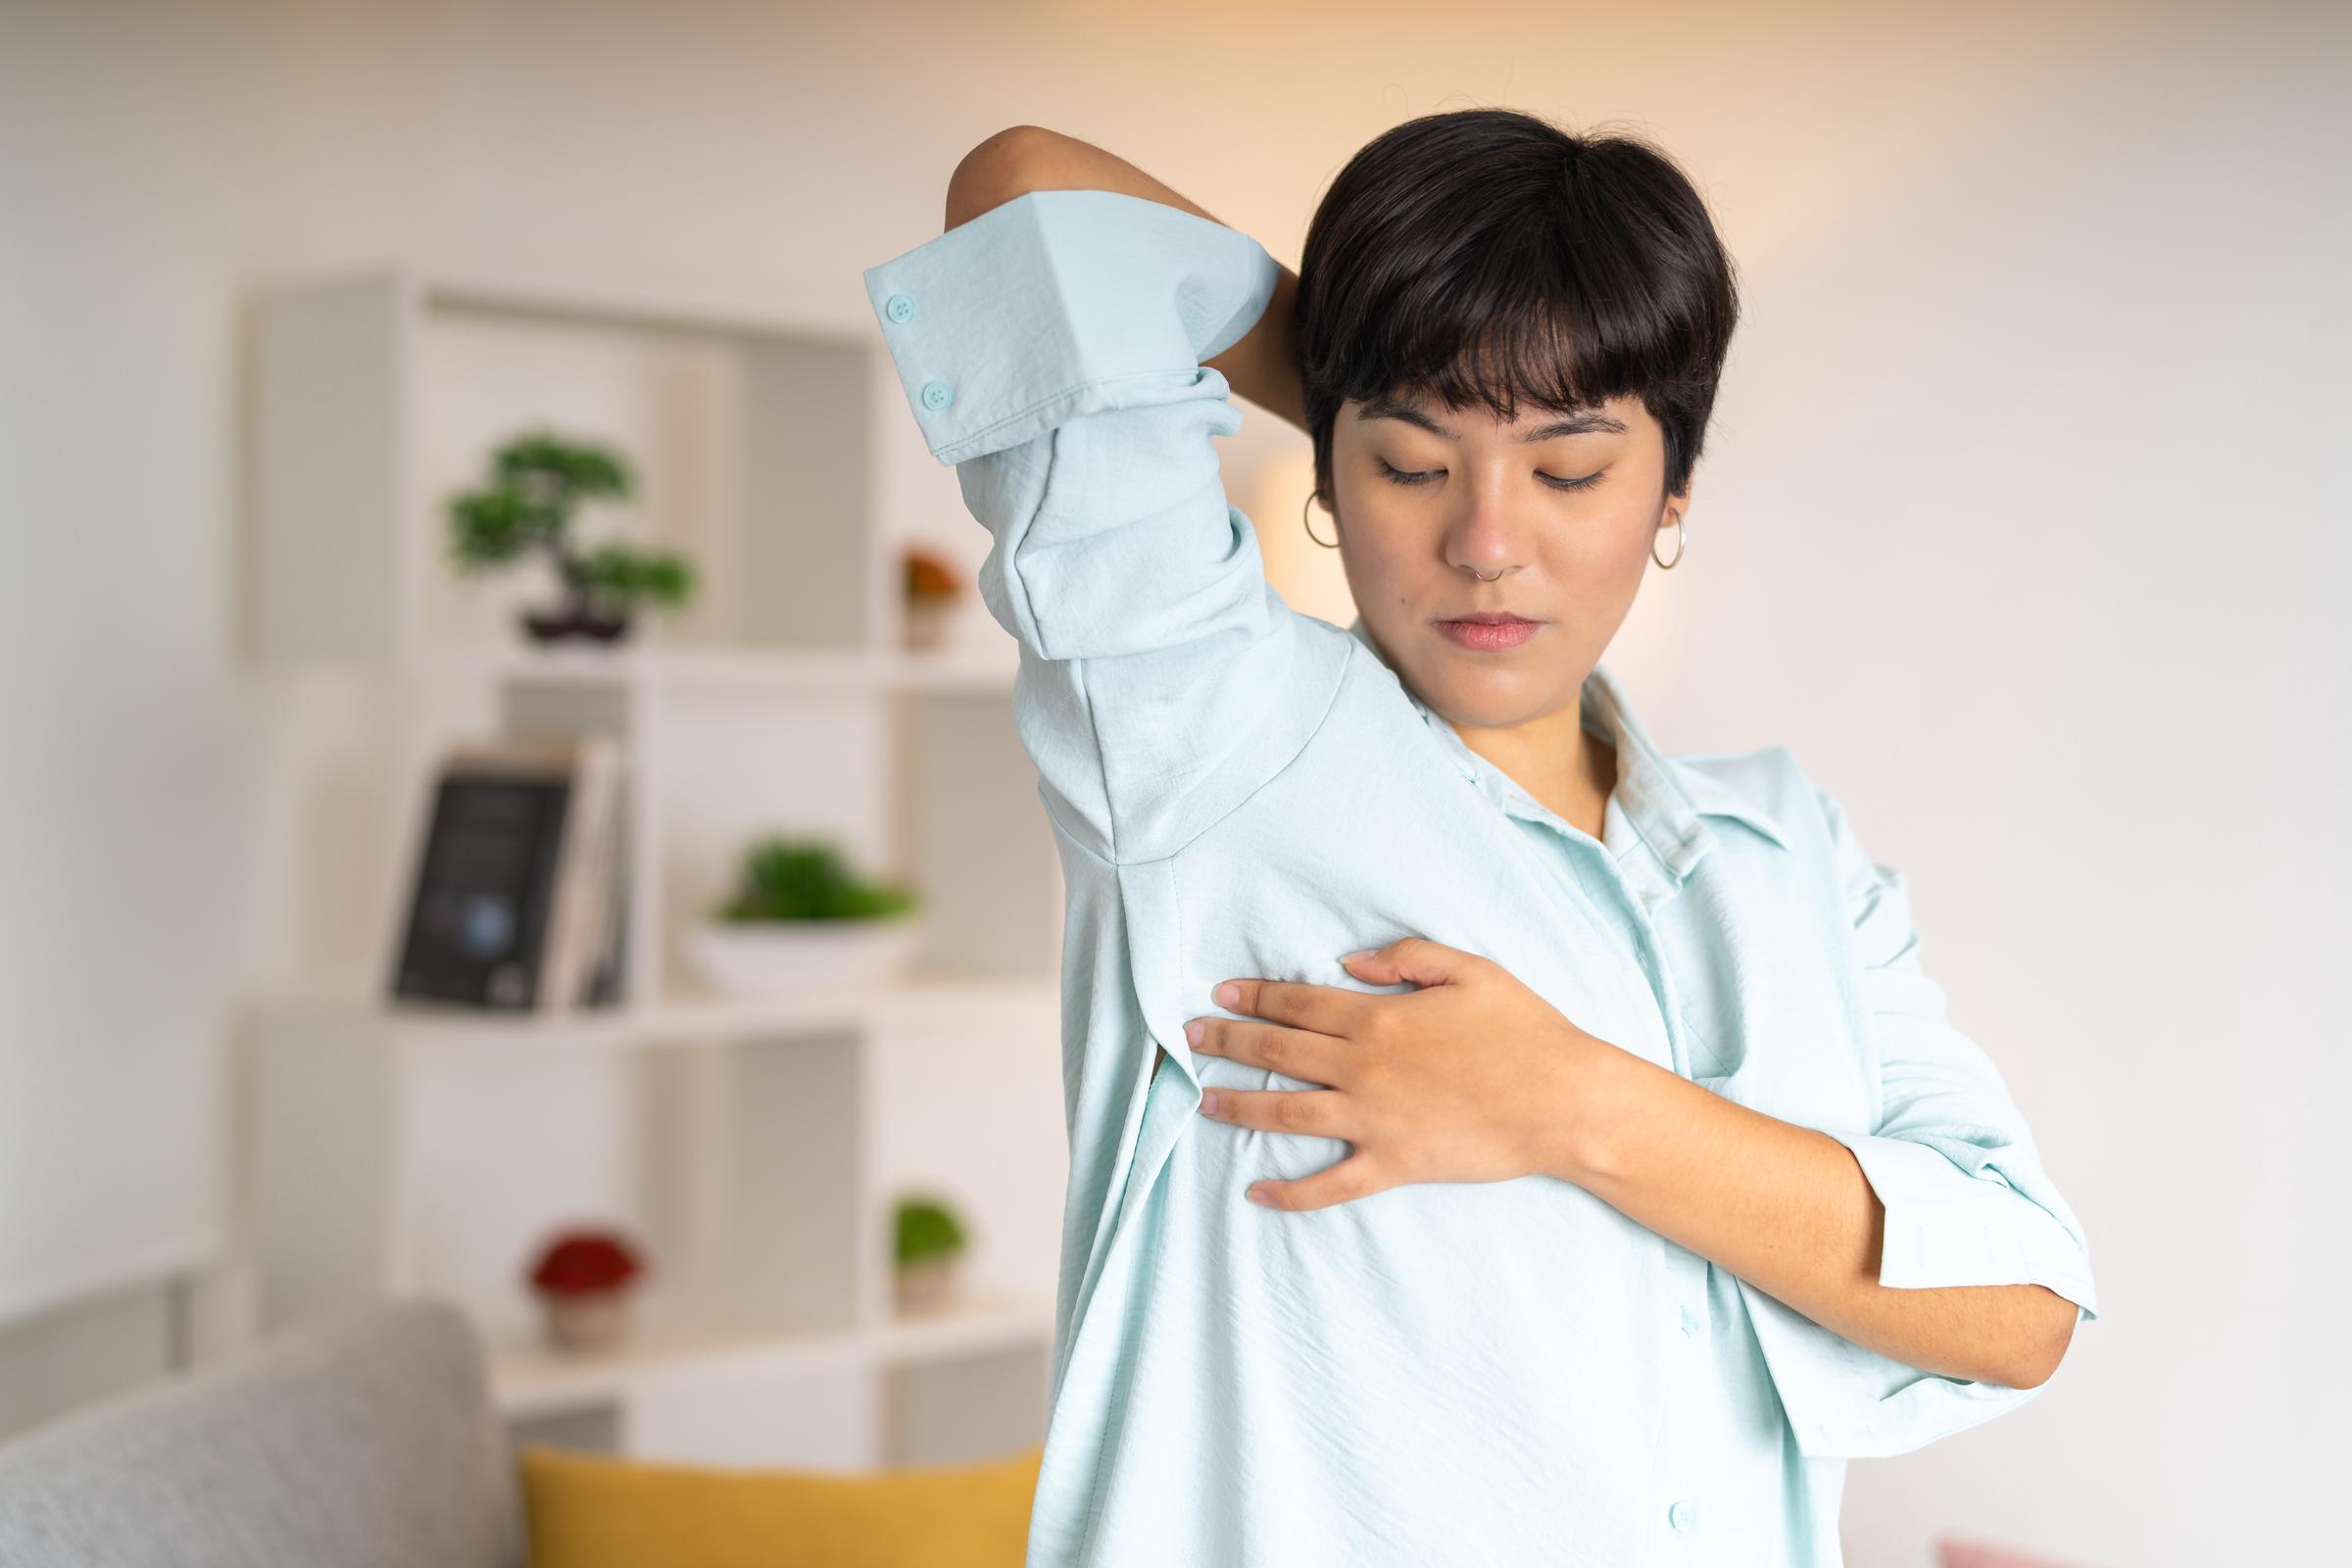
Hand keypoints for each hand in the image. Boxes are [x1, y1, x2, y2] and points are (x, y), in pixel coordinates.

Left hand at [1184, 935, 1616, 1211]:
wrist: (1563, 1100)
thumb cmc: (1524, 1030)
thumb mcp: (1470, 970)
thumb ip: (1405, 958)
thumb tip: (1349, 961)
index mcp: (1378, 1018)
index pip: (1297, 1003)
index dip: (1253, 997)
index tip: (1221, 995)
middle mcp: (1363, 1068)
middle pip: (1278, 1053)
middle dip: (1227, 1043)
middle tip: (1190, 1037)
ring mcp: (1374, 1121)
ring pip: (1287, 1114)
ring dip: (1238, 1107)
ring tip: (1204, 1102)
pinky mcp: (1393, 1164)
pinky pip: (1330, 1184)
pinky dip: (1290, 1193)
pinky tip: (1256, 1193)